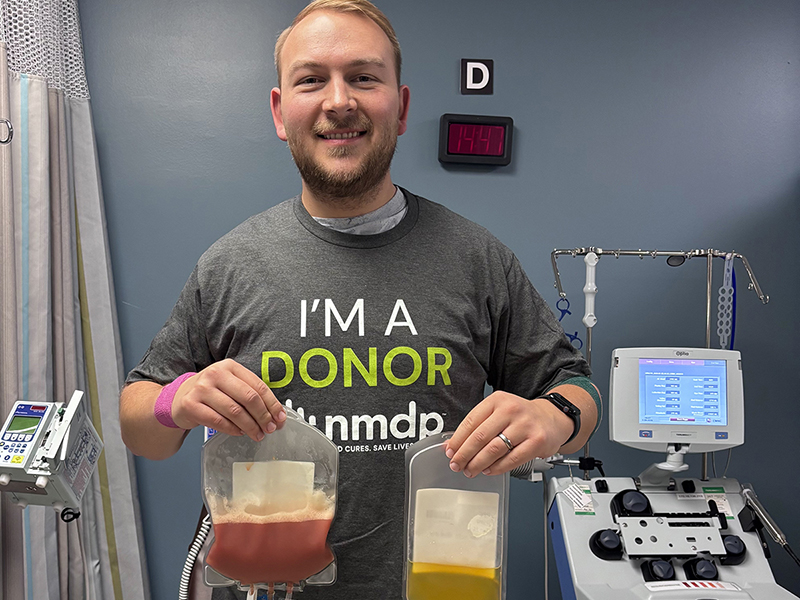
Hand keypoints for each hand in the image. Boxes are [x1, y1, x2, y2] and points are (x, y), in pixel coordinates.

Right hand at [170, 359, 285, 441]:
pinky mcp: (191, 405)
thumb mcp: (230, 385)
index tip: (280, 418)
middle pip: (249, 398)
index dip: (272, 404)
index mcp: (230, 366)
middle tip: (270, 429)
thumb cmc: (211, 393)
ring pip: (235, 411)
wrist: (179, 398)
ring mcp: (202, 389)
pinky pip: (218, 421)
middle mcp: (216, 374)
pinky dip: (233, 429)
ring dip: (250, 426)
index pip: (258, 386)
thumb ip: (250, 395)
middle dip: (263, 416)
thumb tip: (275, 415)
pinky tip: (240, 433)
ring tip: (257, 434)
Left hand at [444, 391, 573, 476]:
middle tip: (456, 465)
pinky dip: (496, 468)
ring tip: (470, 470)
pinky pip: (511, 459)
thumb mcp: (499, 412)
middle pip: (480, 436)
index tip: (450, 451)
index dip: (457, 439)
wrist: (552, 418)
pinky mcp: (536, 441)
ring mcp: (525, 425)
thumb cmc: (521, 417)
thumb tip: (453, 445)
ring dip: (478, 463)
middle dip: (464, 454)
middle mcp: (511, 410)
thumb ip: (478, 425)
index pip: (471, 421)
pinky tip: (488, 470)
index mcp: (497, 400)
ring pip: (494, 449)